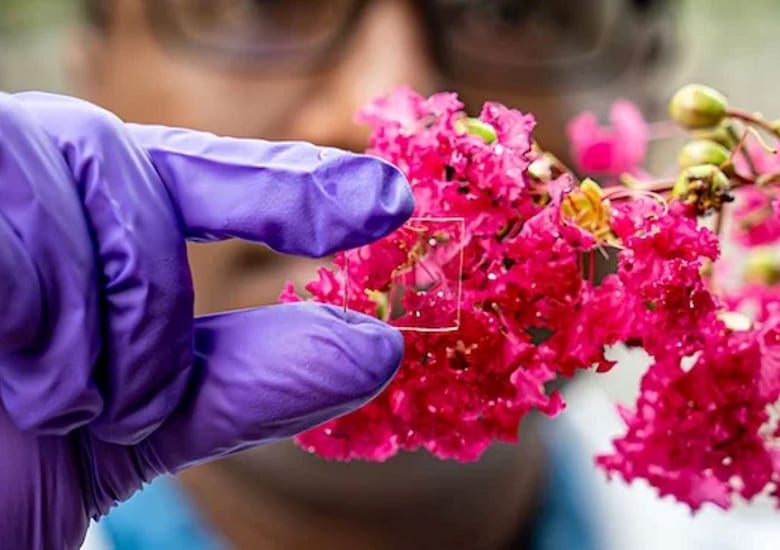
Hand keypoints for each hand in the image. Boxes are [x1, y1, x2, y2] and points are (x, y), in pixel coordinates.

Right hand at [0, 92, 412, 548]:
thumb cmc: (12, 460)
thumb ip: (253, 380)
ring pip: (91, 200)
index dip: (296, 183)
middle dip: (155, 313)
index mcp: (91, 222)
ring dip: (101, 333)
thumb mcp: (145, 424)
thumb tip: (377, 346)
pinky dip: (37, 321)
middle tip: (132, 409)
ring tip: (57, 409)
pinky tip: (2, 368)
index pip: (209, 174)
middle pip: (141, 184)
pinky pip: (19, 239)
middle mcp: (36, 184)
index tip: (389, 201)